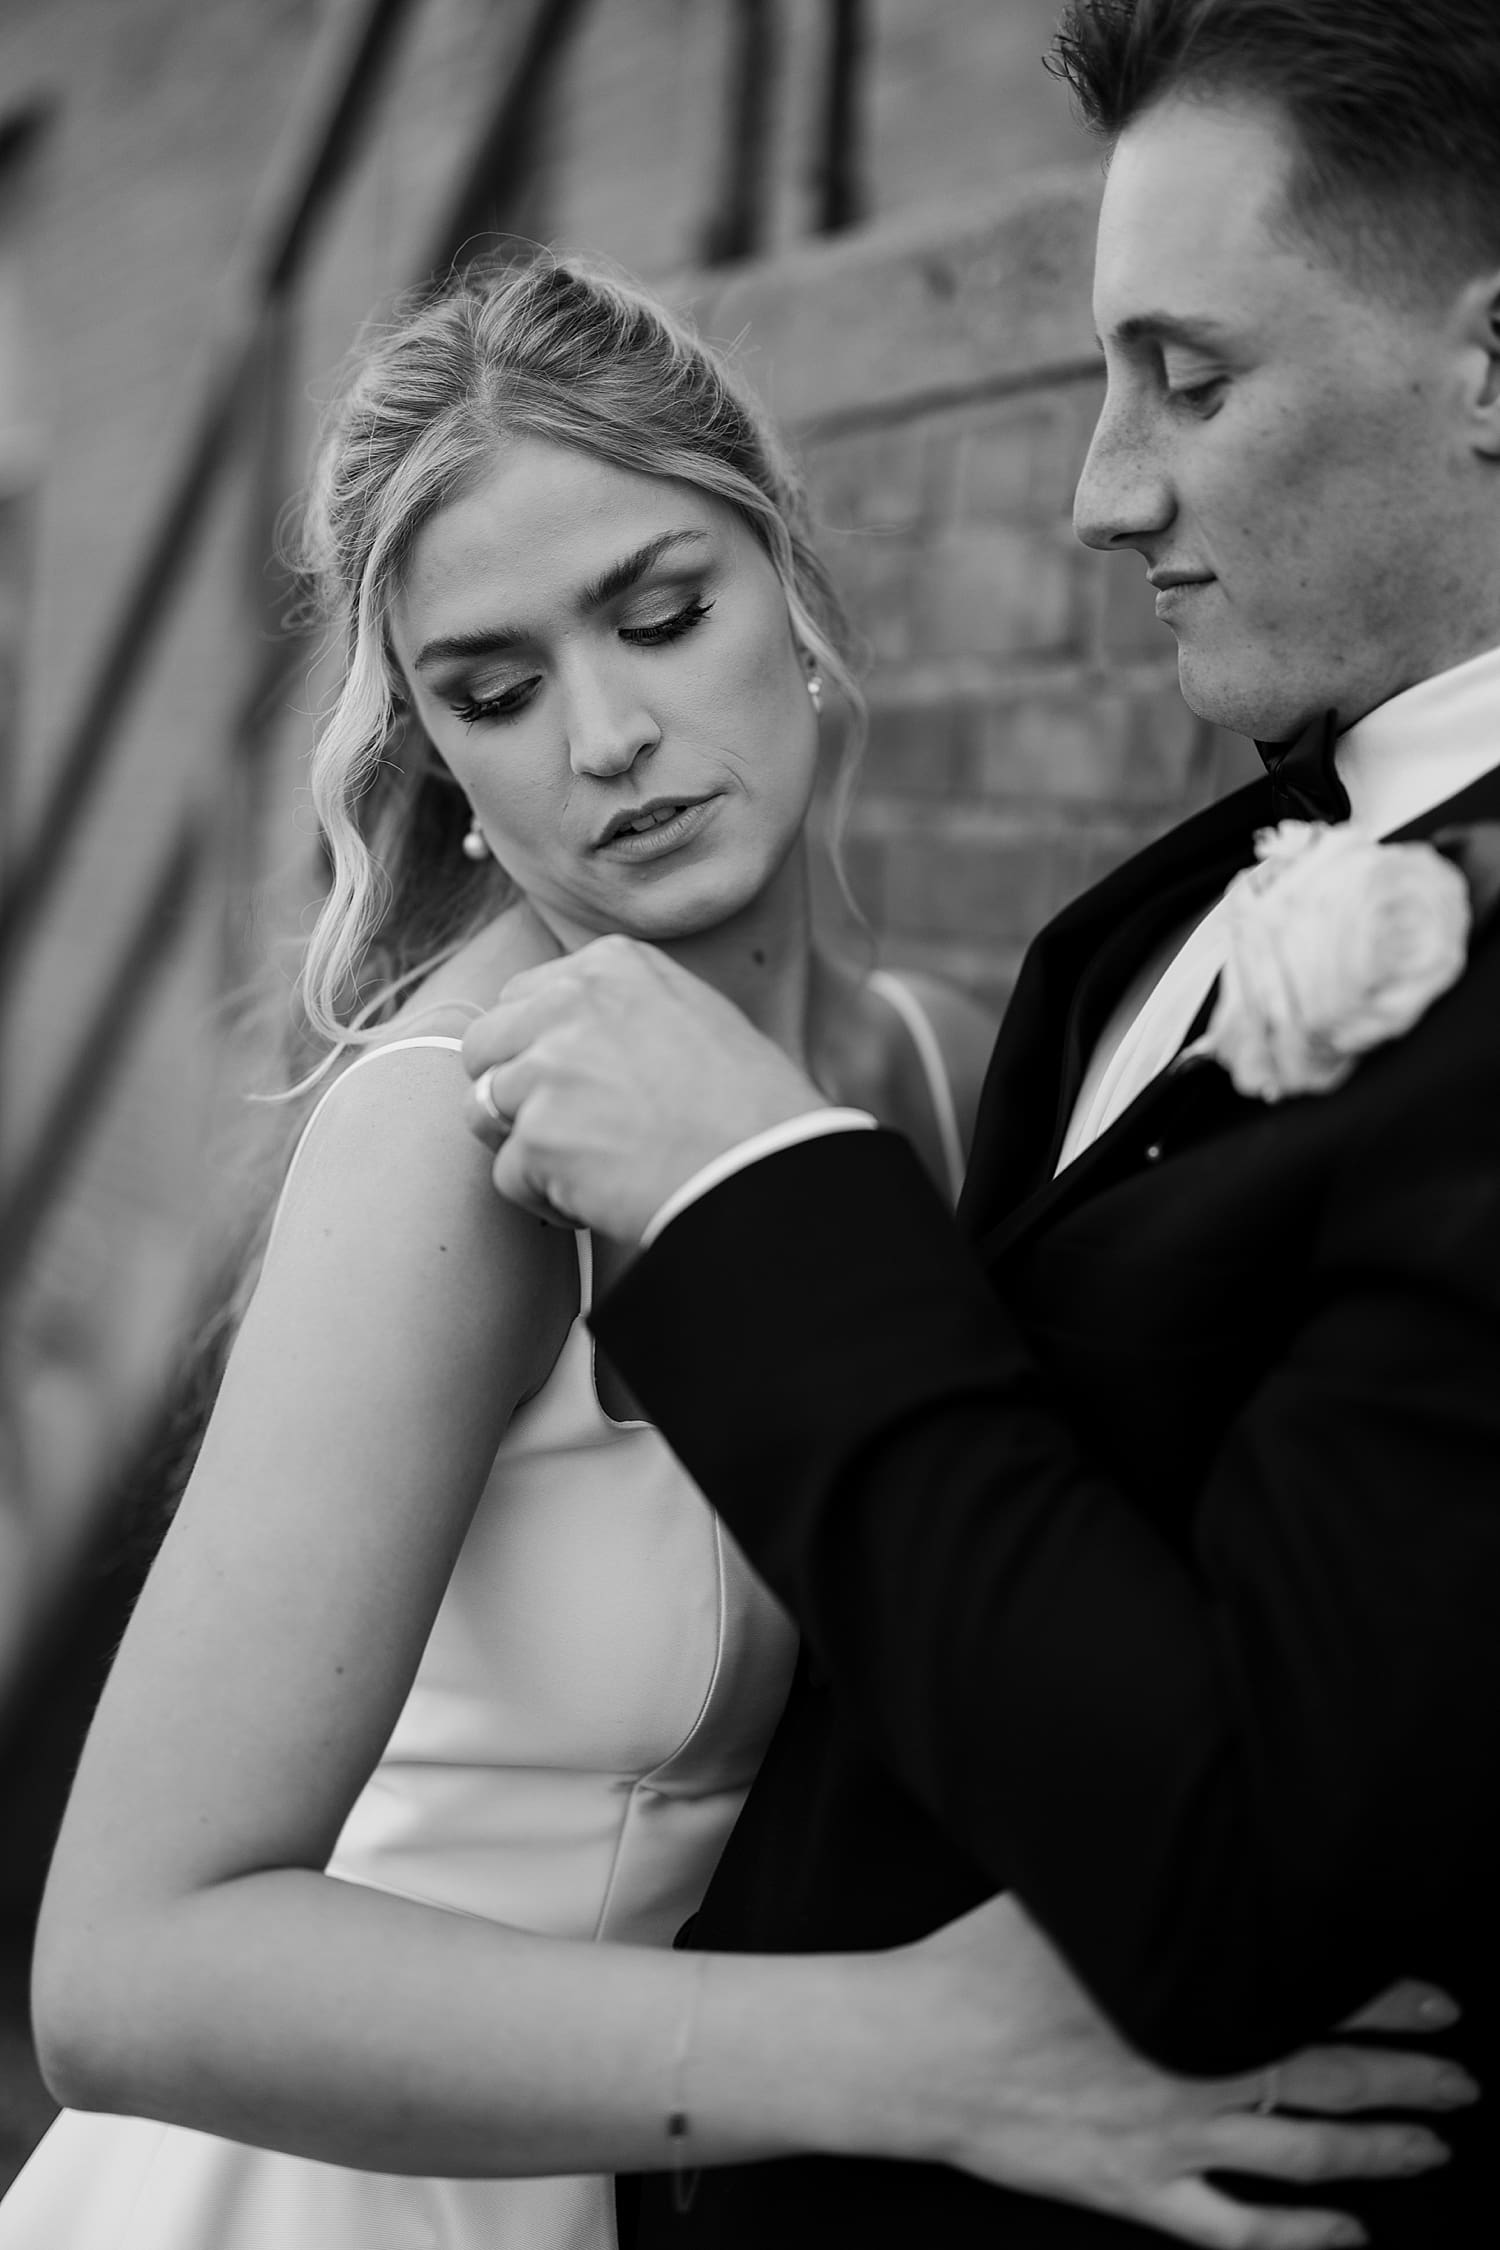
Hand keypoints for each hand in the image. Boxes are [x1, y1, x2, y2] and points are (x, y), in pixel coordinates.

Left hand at [460, 936, 825, 1239]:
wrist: (768, 1168)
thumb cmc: (749, 1105)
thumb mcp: (690, 1013)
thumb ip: (615, 1008)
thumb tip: (553, 1032)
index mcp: (609, 964)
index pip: (520, 998)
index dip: (538, 1049)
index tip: (579, 1084)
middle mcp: (570, 1003)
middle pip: (484, 1047)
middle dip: (512, 1092)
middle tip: (569, 1129)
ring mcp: (548, 1069)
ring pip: (484, 1109)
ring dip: (529, 1146)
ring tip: (592, 1164)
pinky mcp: (538, 1137)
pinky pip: (506, 1174)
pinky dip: (545, 1198)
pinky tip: (599, 1197)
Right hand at [880, 1894, 1472, 2248]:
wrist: (918, 2049)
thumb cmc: (981, 1962)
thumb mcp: (1060, 1893)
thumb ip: (1128, 1875)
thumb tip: (1173, 1827)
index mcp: (1182, 1990)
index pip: (1310, 1991)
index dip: (1384, 1996)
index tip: (1437, 1996)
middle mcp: (1194, 2069)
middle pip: (1329, 2076)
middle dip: (1408, 2076)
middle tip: (1462, 2076)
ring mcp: (1171, 2139)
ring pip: (1305, 2157)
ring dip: (1380, 2153)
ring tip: (1435, 2150)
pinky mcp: (1139, 2190)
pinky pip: (1240, 2229)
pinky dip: (1303, 2238)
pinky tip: (1350, 2237)